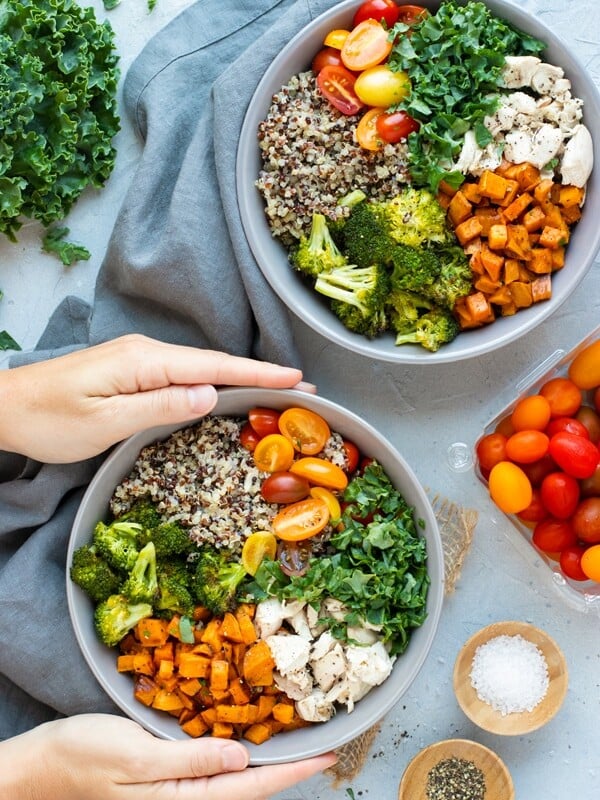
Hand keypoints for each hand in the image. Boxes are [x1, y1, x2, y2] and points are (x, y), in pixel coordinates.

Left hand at [0, 334, 310, 462]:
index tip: (296, 379)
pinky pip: (183, 374)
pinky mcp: (133, 370)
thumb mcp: (105, 421)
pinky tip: (227, 391)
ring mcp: (140, 359)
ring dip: (239, 379)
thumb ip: (160, 407)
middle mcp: (147, 352)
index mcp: (145, 362)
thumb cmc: (50, 419)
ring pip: (201, 368)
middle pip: (214, 363)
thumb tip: (209, 396)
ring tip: (277, 391)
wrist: (6, 406)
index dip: (257, 374)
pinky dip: (213, 382)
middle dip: (260, 375)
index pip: (213, 367)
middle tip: (303, 388)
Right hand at [0, 714, 335, 799]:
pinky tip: (247, 740)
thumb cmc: (85, 758)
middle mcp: (186, 799)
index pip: (252, 786)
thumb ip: (192, 760)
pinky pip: (213, 770)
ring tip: (297, 743)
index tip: (327, 756)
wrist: (43, 767)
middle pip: (250, 787)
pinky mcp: (167, 778)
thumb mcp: (137, 758)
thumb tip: (243, 758)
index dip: (293, 771)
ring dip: (267, 763)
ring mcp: (176, 791)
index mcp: (183, 799)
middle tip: (322, 745)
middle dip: (288, 769)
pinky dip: (238, 755)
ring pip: (235, 781)